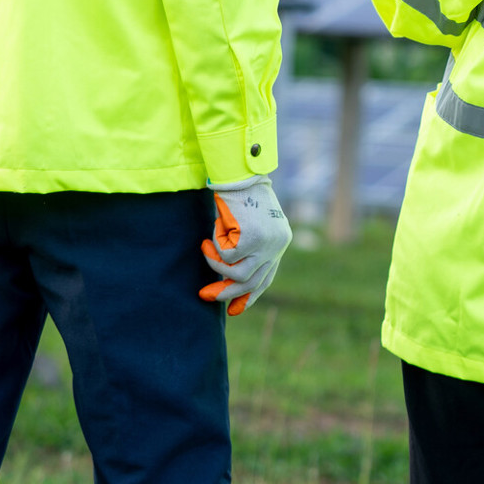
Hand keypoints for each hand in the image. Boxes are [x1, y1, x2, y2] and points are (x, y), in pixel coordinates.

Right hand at [198, 176, 292, 315]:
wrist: (240, 173)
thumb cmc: (241, 195)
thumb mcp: (249, 224)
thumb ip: (248, 248)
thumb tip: (229, 279)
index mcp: (279, 242)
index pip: (266, 277)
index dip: (249, 295)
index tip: (234, 310)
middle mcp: (278, 245)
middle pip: (252, 282)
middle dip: (226, 292)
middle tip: (204, 295)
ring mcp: (268, 243)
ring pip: (237, 273)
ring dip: (216, 264)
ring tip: (205, 249)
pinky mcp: (254, 238)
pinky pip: (227, 256)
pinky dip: (216, 246)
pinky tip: (213, 231)